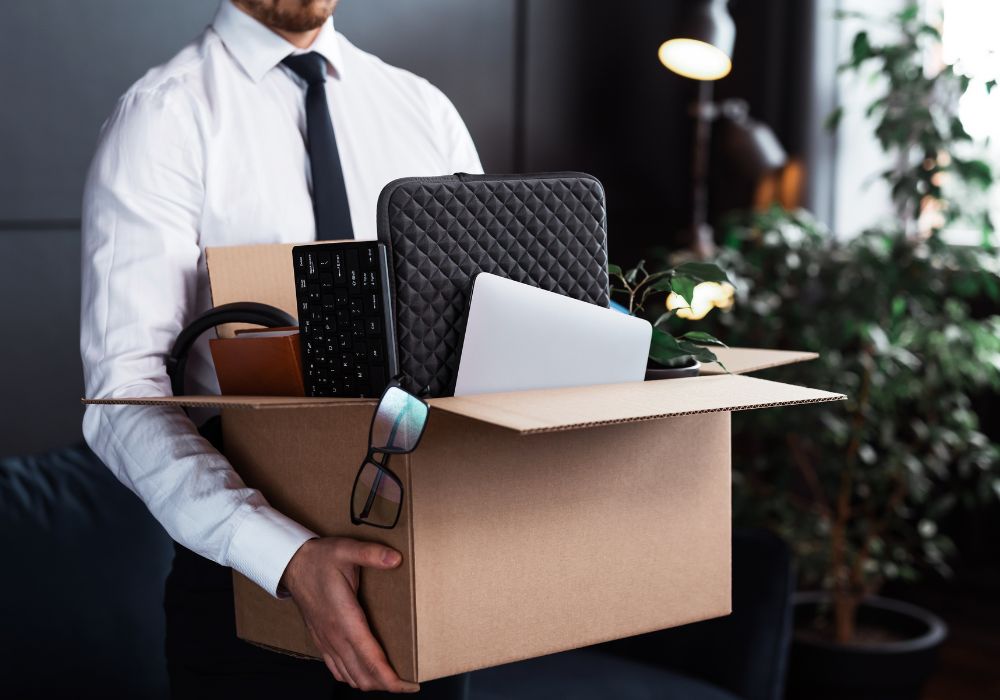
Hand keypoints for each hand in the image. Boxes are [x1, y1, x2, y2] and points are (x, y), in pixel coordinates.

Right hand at [280, 537, 419, 692]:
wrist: (291, 565)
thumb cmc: (319, 559)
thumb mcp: (346, 549)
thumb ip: (371, 554)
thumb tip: (395, 559)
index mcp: (344, 617)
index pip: (369, 656)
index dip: (389, 677)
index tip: (408, 685)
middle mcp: (334, 635)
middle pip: (362, 674)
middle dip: (386, 684)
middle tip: (409, 684)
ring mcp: (326, 640)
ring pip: (350, 676)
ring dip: (371, 682)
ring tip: (393, 681)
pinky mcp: (321, 641)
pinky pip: (337, 670)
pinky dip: (354, 677)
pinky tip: (364, 675)